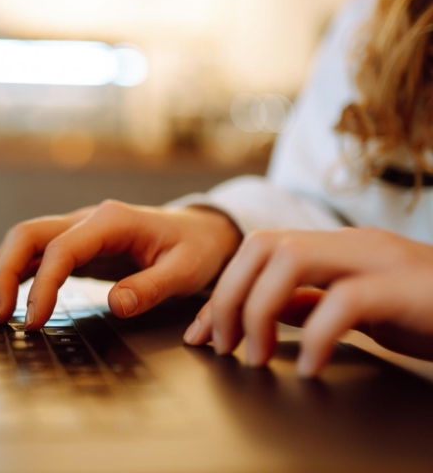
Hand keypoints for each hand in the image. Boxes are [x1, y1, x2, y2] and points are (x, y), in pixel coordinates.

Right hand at [0, 200, 242, 328]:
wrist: (204, 232)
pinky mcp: (78, 246)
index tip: (34, 320)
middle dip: (3, 272)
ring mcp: (80, 230)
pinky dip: (16, 274)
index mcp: (111, 221)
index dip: (42, 285)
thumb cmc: (197, 249)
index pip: (61, 249)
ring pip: (25, 241)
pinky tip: (6, 299)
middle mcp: (88, 219)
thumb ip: (151, 287)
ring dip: (2, 272)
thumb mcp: (185, 270)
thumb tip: (116, 305)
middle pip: (28, 234)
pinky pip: (37, 255)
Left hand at [182, 227, 432, 376]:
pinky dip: (315, 335)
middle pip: (263, 247)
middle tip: (221, 348)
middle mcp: (353, 244)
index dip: (221, 292)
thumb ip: (314, 302)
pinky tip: (307, 367)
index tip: (200, 334)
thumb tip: (267, 309)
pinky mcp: (407, 287)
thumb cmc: (430, 313)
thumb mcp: (360, 309)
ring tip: (255, 357)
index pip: (258, 251)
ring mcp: (381, 259)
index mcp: (337, 247)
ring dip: (259, 310)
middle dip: (228, 298)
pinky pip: (345, 301)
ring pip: (291, 259)